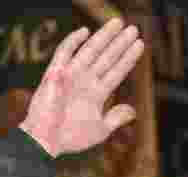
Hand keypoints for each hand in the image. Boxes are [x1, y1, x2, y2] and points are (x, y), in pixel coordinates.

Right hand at [19, 18, 144, 156]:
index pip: (116, 71)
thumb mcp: (100, 129)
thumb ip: (116, 118)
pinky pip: (64, 53)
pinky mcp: (55, 74)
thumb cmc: (70, 137)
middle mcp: (86, 81)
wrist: (46, 141)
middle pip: (107, 57)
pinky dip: (73, 42)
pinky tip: (85, 31)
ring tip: (118, 23)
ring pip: (91, 51)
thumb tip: (133, 111)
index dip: (128, 58)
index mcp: (96, 93)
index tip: (140, 44)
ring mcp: (71, 76)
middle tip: (133, 28)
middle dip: (120, 43)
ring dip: (104, 37)